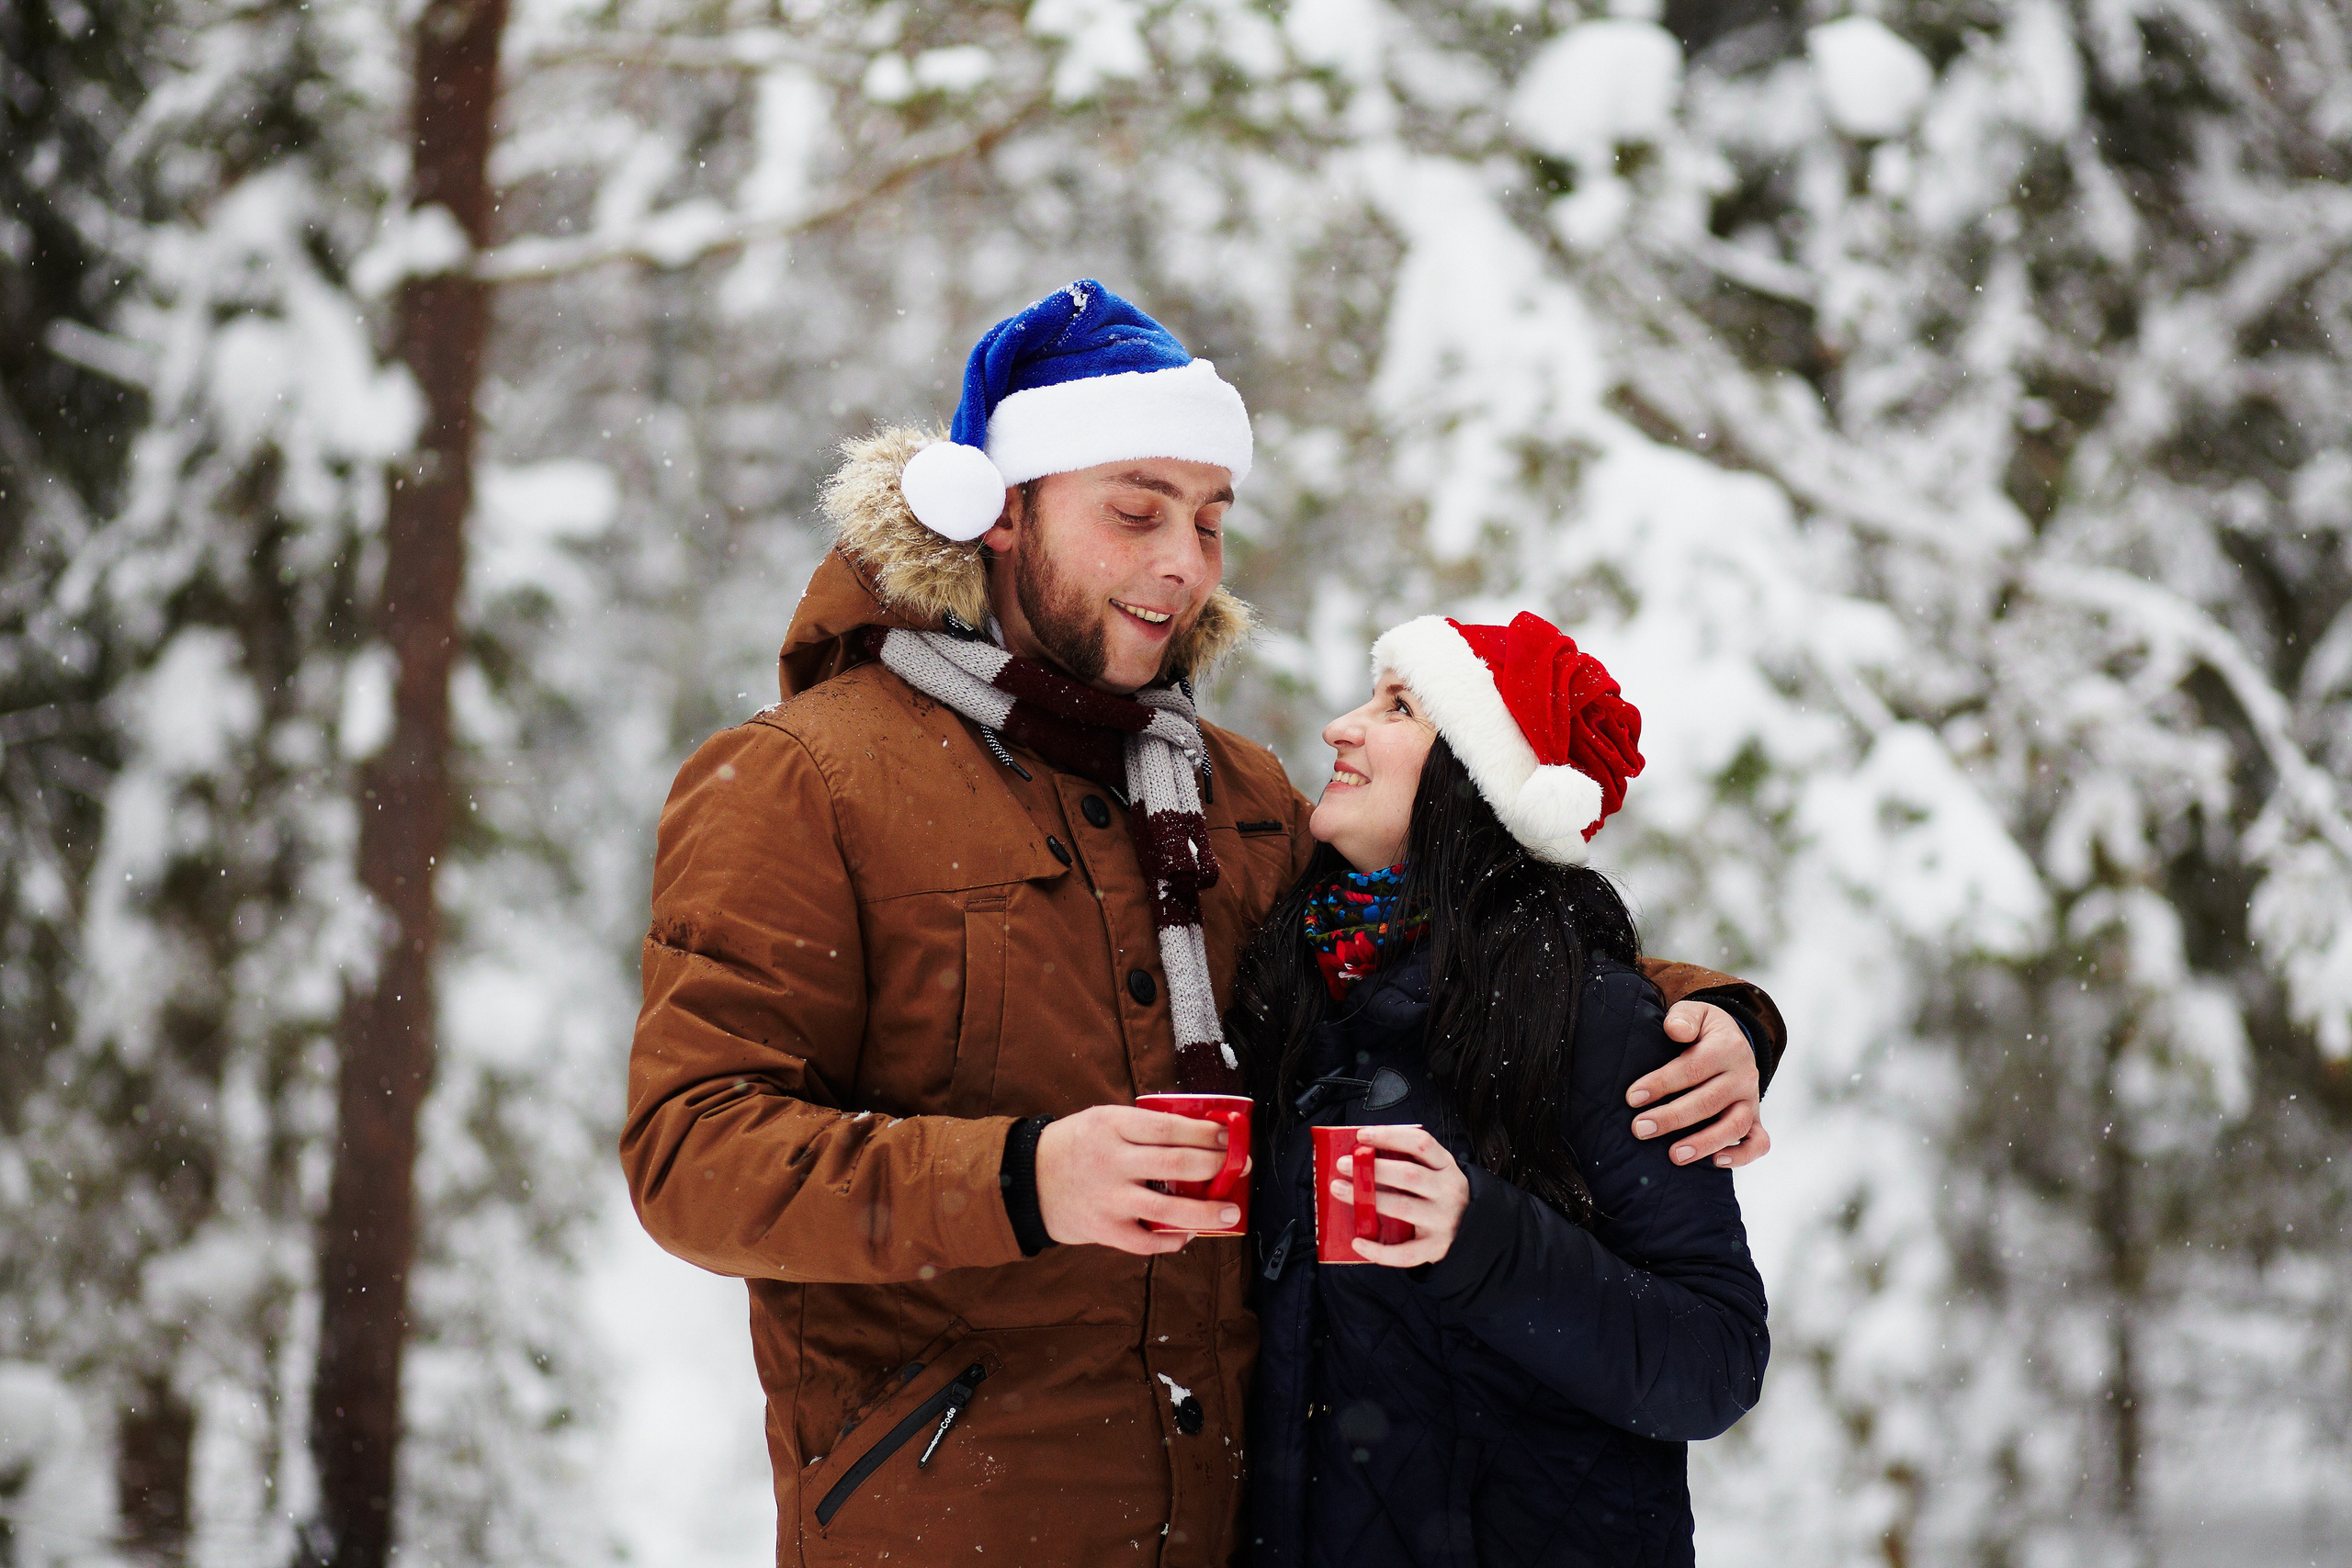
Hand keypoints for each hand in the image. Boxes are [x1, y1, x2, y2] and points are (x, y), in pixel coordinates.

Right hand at [1034, 1105, 1248, 1253]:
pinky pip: (1146, 1242)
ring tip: (1231, 1211)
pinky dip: (1172, 1241)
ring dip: (1207, 1211)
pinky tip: (1189, 1233)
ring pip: (1169, 1210)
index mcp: (1112, 1126)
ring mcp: (1108, 1199)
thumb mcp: (1102, 1119)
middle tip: (1241, 1166)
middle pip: (1177, 1165)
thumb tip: (1200, 1133)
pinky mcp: (1103, 1230)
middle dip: (1217, 1166)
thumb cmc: (1075, 1145)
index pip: (1170, 1128)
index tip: (1230, 1135)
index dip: (1206, 1132)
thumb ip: (1142, 1127)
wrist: (1026, 1180)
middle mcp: (1111, 1161)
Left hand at [1328, 1125, 1468, 1268]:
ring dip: (1366, 1199)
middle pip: (1408, 1175)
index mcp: (1447, 1167)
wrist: (1475, 1231)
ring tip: (1339, 1190)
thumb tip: (1362, 1153)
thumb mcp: (1437, 1172)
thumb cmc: (1441, 1196)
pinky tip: (1357, 1242)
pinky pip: (1404, 1253)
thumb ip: (1410, 1161)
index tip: (1362, 1135)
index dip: (1390, 1136)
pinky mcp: (1436, 1247)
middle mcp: (1448, 1191)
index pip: (1421, 1144)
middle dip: (1373, 1168)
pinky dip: (1378, 1250)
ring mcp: (1443, 1221)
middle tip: (1342, 1164)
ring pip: (1402, 1207)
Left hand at [1627, 1001, 1769, 1168]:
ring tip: (1673, 1155)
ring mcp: (1751, 1100)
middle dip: (1672, 1117)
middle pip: (1709, 1101)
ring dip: (1704, 1143)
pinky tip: (1715, 1162)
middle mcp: (1743, 1076)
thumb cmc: (1703, 1031)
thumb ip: (1683, 1018)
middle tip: (1640, 1129)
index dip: (1662, 1083)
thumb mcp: (1696, 1013)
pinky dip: (1742, 1156)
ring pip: (1734, 1126)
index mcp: (1726, 1048)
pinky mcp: (1755, 1119)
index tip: (1632, 1098)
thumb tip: (1675, 1030)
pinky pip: (1758, 1142)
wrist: (1734, 1041)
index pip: (1693, 1068)